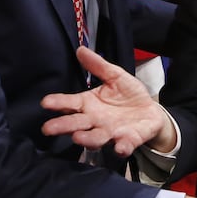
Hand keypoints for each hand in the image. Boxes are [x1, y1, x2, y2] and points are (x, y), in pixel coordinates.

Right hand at [40, 45, 176, 155]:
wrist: (150, 111)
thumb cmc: (128, 94)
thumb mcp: (115, 76)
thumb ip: (98, 66)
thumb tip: (80, 49)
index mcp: (89, 105)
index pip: (70, 104)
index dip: (58, 103)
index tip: (46, 102)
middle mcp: (95, 121)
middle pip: (76, 124)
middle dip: (63, 126)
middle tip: (48, 128)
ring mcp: (111, 133)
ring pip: (96, 138)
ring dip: (87, 139)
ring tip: (77, 137)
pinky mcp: (128, 140)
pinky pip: (124, 145)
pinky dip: (121, 147)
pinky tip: (119, 147)